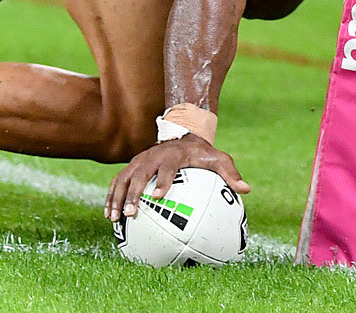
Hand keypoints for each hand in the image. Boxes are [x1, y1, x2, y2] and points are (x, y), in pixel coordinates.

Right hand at [105, 134, 249, 221]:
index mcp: (173, 154)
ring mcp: (138, 161)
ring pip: (122, 178)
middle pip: (139, 174)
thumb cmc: (202, 153)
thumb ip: (230, 173)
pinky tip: (109, 215)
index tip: (160, 195)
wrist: (182, 135)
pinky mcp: (130, 167)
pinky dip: (111, 197)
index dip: (163, 179)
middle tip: (132, 213)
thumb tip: (246, 189)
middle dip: (133, 193)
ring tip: (114, 218)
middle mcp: (152, 156)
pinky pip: (117, 182)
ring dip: (116, 197)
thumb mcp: (219, 158)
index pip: (167, 166)